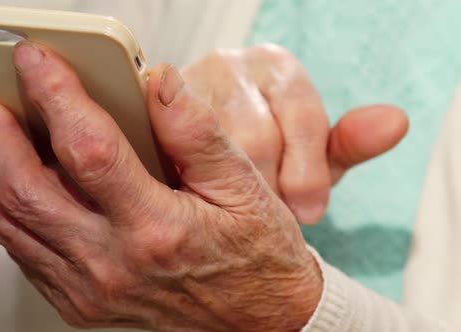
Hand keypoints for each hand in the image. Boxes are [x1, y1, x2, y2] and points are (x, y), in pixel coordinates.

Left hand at [0, 41, 322, 330]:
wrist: (255, 323)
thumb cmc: (255, 255)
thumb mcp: (243, 186)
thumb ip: (195, 131)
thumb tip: (155, 82)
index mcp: (157, 230)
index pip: (88, 149)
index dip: (56, 96)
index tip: (37, 62)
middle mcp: (113, 265)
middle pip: (25, 189)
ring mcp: (89, 291)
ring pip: (14, 222)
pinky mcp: (79, 304)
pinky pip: (24, 251)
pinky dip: (12, 208)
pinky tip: (21, 179)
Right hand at [181, 45, 408, 223]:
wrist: (207, 152)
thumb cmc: (270, 152)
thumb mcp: (313, 155)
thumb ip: (348, 143)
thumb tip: (395, 122)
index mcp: (277, 68)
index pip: (301, 116)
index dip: (308, 170)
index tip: (309, 212)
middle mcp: (231, 65)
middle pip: (254, 136)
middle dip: (265, 187)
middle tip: (264, 220)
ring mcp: (185, 86)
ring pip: (208, 148)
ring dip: (222, 191)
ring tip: (230, 215)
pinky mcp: (148, 112)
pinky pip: (167, 151)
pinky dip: (183, 181)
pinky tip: (192, 201)